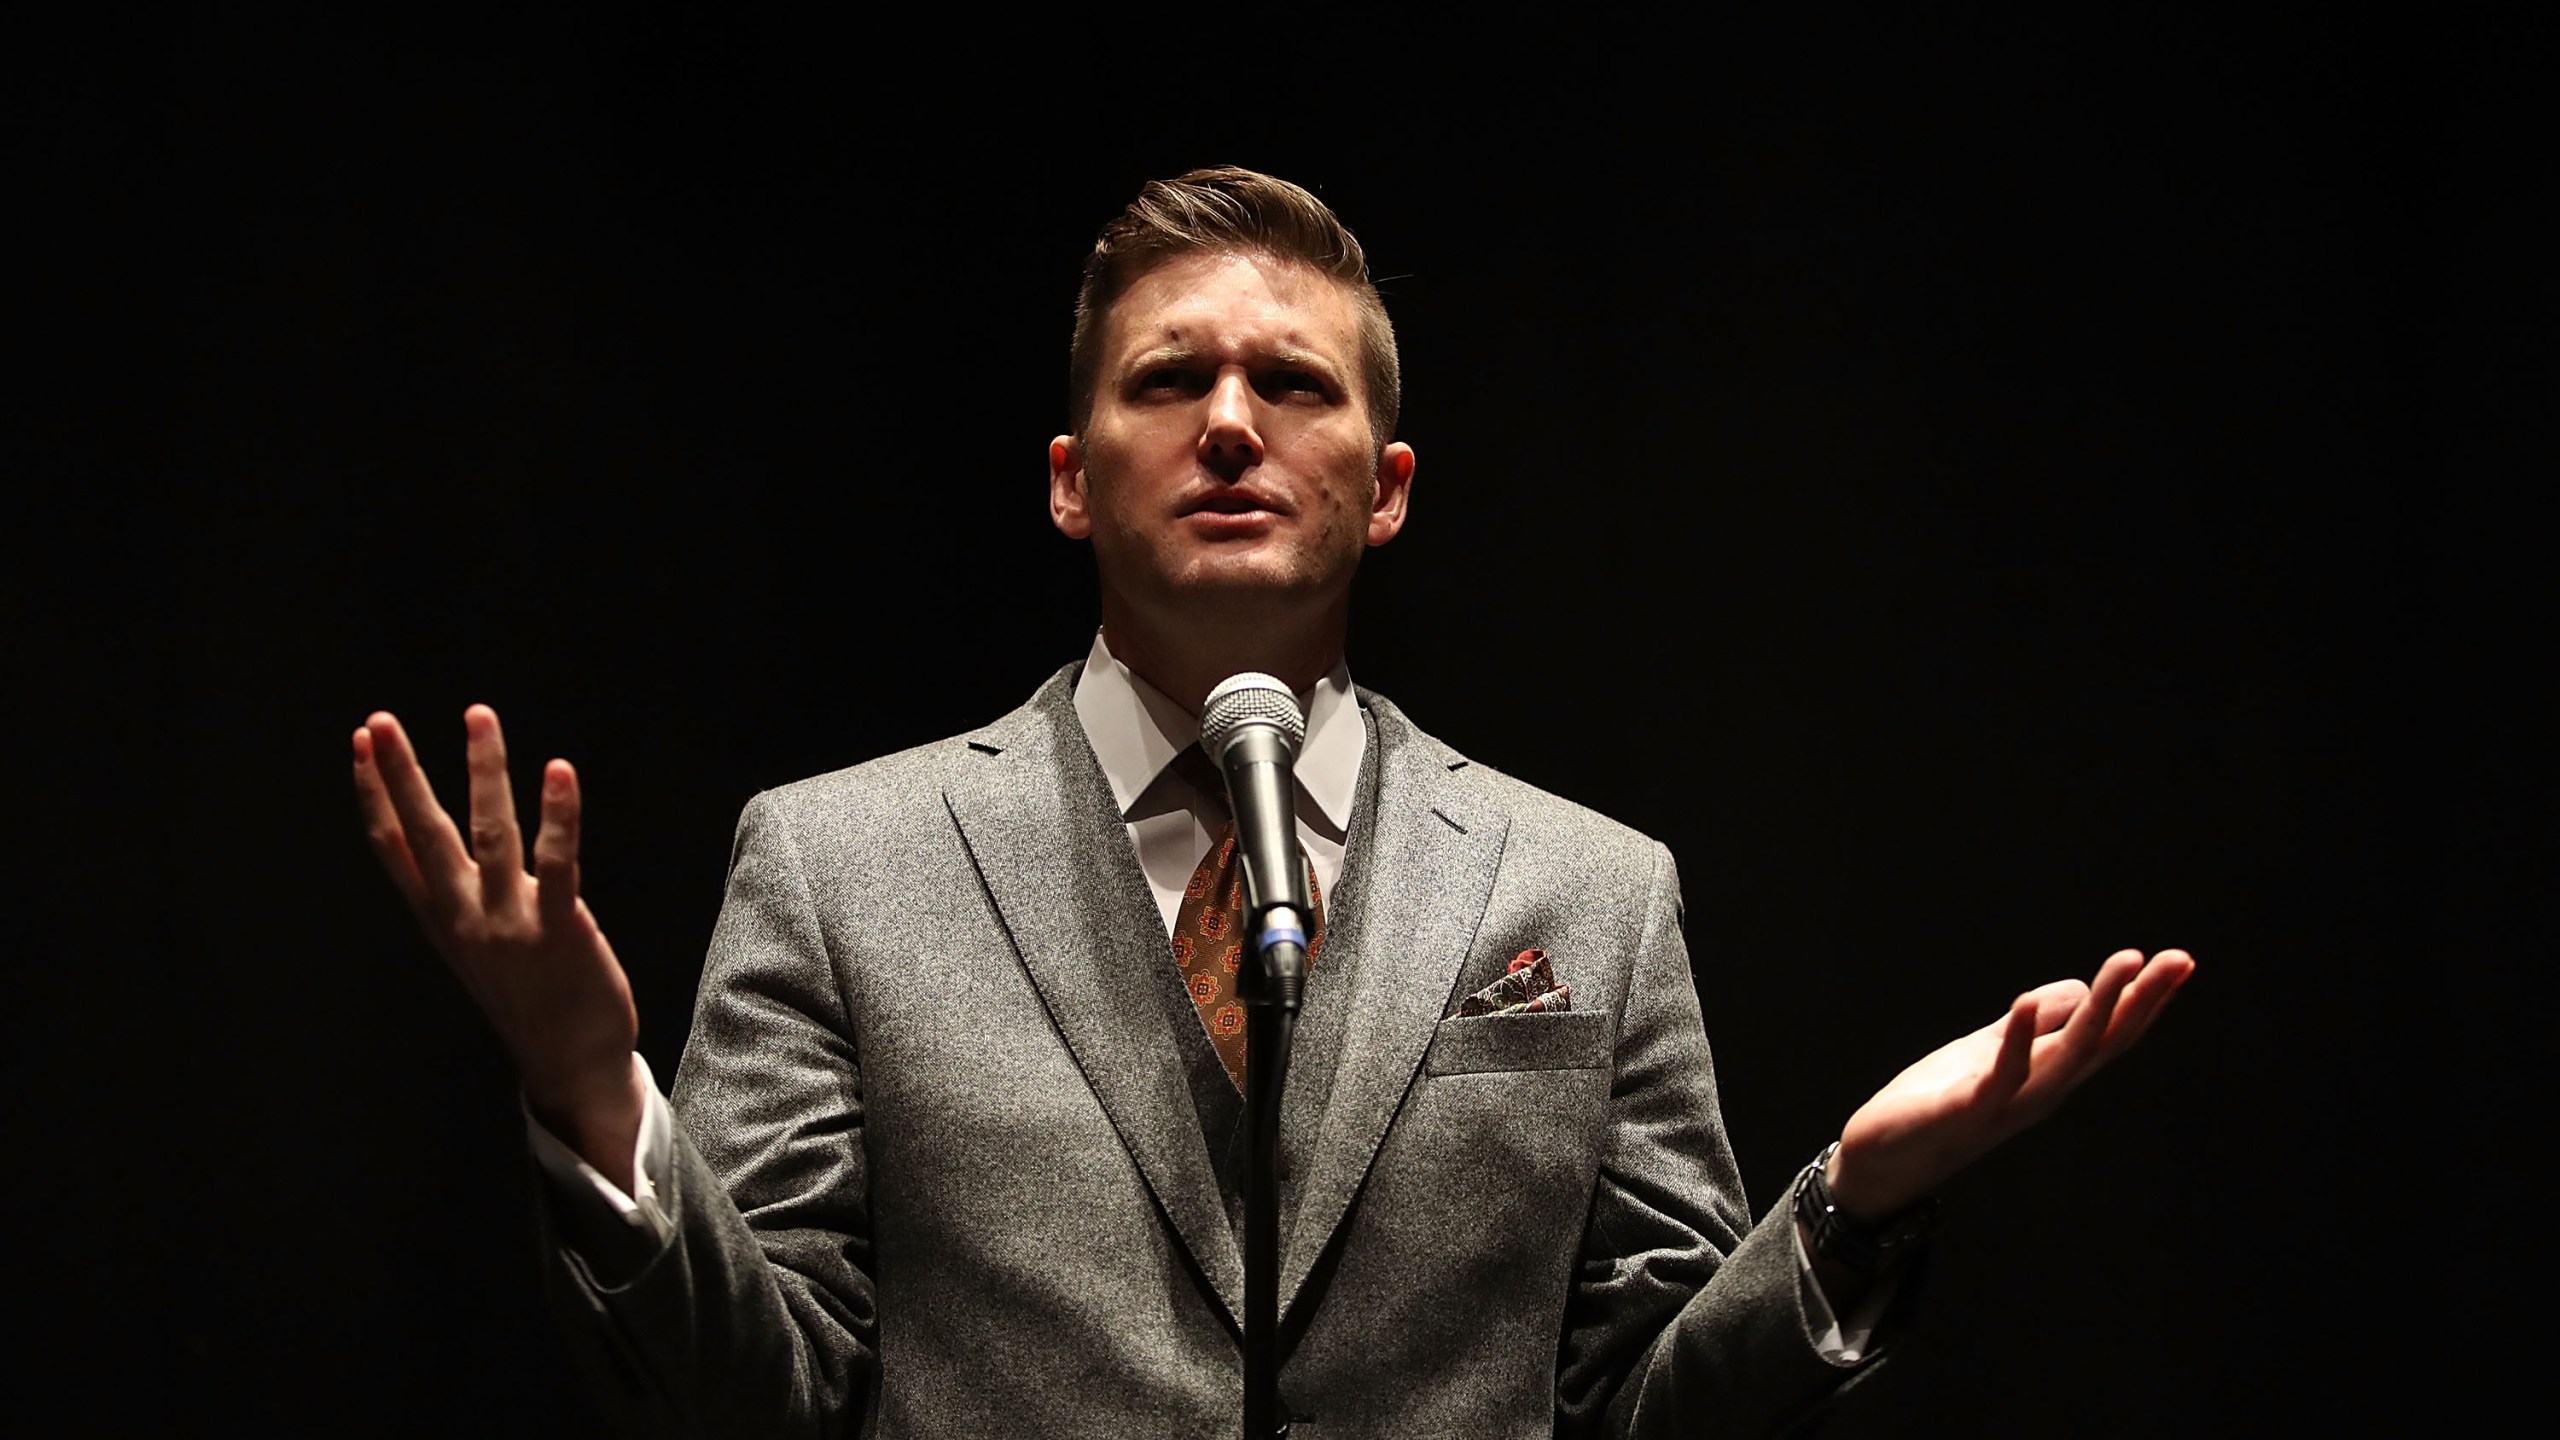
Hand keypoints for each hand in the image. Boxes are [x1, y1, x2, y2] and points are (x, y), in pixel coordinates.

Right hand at [353, 705, 644, 1188]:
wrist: (570, 1065)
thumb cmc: (533, 996)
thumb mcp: (481, 946)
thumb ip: (466, 898)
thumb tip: (453, 850)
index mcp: (443, 920)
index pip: (395, 848)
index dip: (375, 795)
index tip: (359, 745)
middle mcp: (466, 919)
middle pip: (425, 835)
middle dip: (401, 775)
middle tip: (379, 720)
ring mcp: (508, 925)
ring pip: (489, 835)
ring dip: (483, 771)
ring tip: (477, 716)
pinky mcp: (558, 930)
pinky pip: (557, 863)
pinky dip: (558, 815)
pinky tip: (557, 771)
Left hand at [1825, 948, 2194, 1219]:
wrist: (1881, 1160)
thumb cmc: (1937, 1102)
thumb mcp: (1990, 1049)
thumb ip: (2033, 1023)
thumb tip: (2083, 990)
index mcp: (2048, 1073)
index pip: (2108, 1034)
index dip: (2145, 1000)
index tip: (2180, 961)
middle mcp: (2041, 1091)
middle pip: (2102, 1042)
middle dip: (2141, 999)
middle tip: (2179, 959)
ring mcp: (2008, 1103)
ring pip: (2066, 1056)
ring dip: (2097, 1009)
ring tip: (2124, 963)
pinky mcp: (1966, 1110)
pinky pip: (2000, 1076)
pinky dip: (2017, 1041)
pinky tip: (2025, 1003)